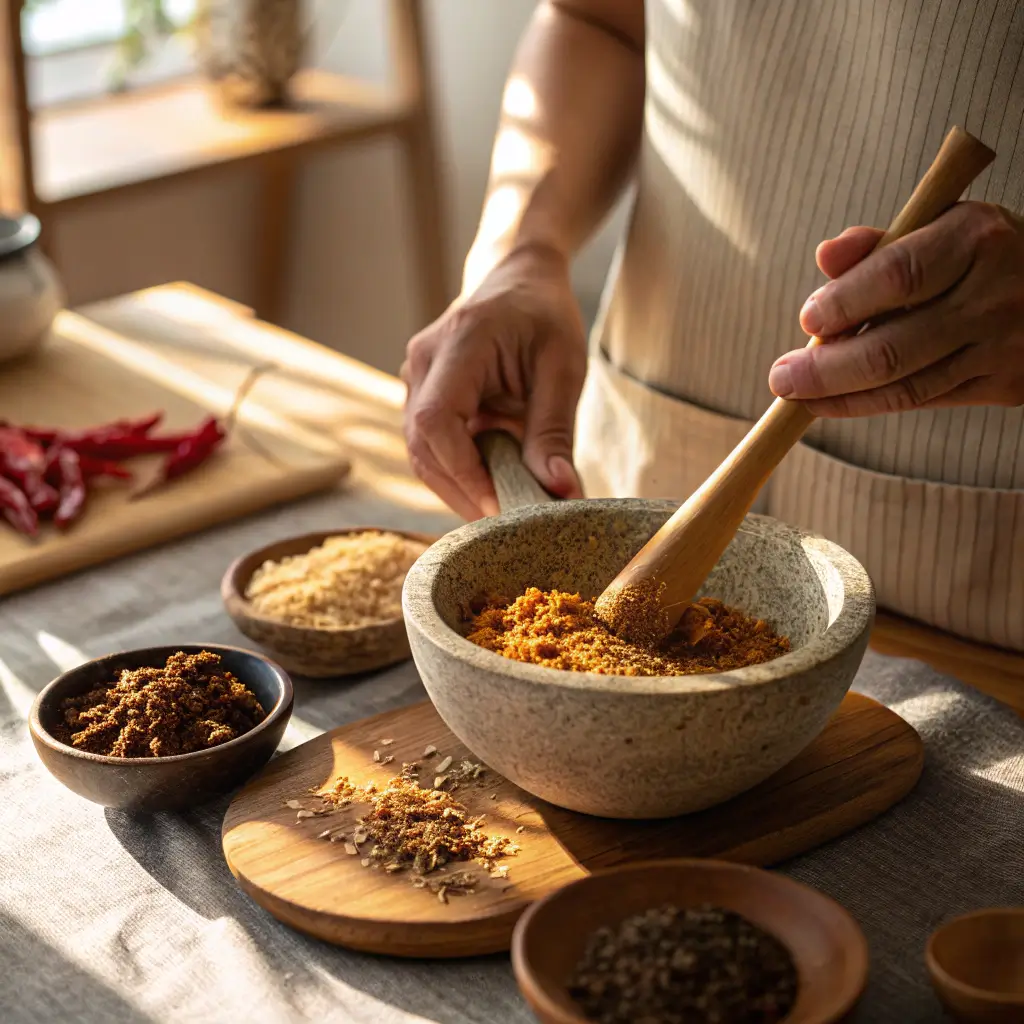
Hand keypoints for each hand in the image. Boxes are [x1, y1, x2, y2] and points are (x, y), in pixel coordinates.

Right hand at [401, 245, 586, 519]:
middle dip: (462, 491)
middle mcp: (423, 361)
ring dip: (459, 488)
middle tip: (507, 524)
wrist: (518, 279)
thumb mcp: (563, 368)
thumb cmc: (543, 316)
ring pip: (421, 453)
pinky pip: (430, 446)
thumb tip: (559, 491)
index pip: (436, 421)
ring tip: (503, 510)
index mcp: (458, 343)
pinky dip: (459, 473)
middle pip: (421, 446)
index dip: (463, 472)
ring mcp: (415, 378)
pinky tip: (491, 487)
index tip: (499, 506)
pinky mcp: (421, 395)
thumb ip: (555, 430)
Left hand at [768, 202, 1023, 415]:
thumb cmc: (979, 254)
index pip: (899, 276)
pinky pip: (924, 399)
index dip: (845, 302)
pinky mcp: (1004, 384)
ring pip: (906, 384)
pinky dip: (869, 404)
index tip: (807, 319)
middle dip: (826, 369)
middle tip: (781, 377)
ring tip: (795, 395)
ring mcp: (1001, 346)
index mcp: (975, 240)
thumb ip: (880, 244)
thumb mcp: (941, 227)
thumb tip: (826, 257)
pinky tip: (831, 403)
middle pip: (894, 347)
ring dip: (840, 395)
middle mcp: (992, 295)